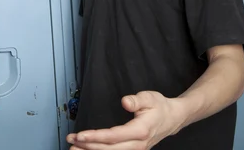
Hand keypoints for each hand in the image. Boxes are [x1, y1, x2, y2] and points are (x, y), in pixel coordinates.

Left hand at [67, 91, 184, 149]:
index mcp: (140, 130)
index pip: (114, 136)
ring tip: (74, 147)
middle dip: (88, 146)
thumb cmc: (159, 107)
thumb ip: (137, 100)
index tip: (80, 135)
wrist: (172, 118)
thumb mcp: (150, 97)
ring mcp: (136, 149)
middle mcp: (138, 144)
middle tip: (71, 140)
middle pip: (110, 149)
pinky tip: (88, 149)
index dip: (96, 137)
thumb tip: (125, 102)